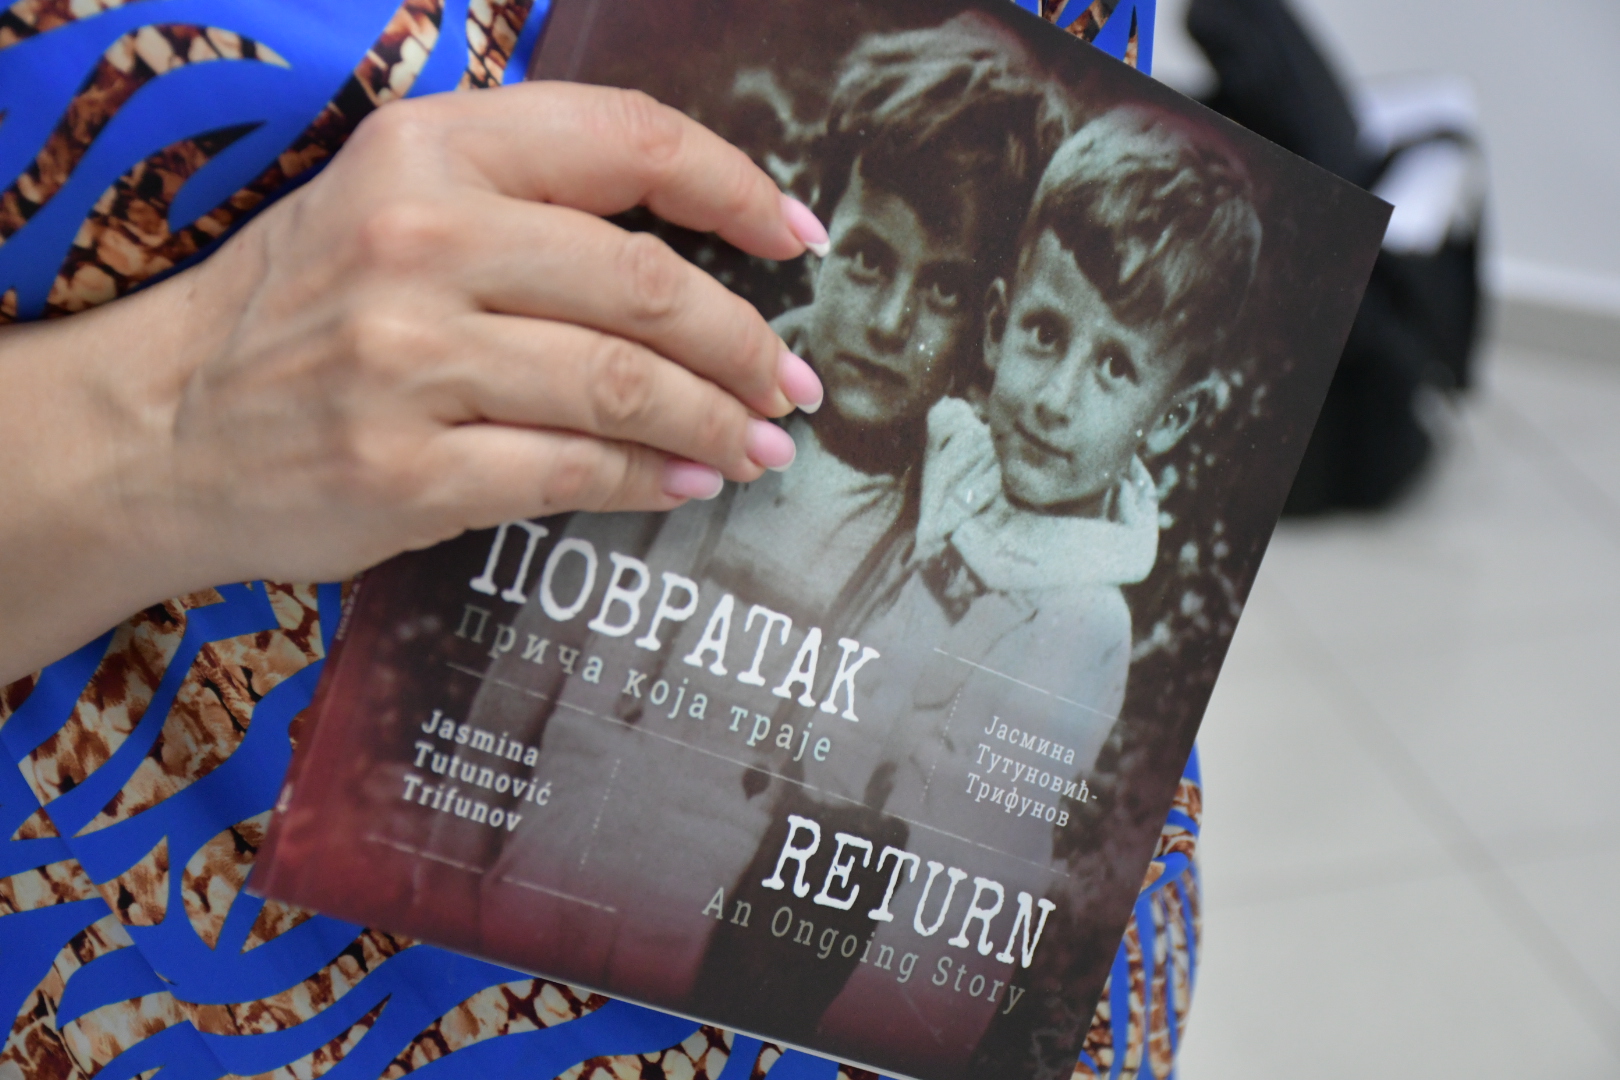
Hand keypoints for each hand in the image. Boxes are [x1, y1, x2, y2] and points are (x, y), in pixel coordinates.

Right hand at [0, 82, 828, 683]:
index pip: (625, 139)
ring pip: (624, 386)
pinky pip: (574, 472)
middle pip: (647, 283)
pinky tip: (686, 484)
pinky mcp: (407, 468)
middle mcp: (420, 240)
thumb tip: (694, 253)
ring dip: (717, 422)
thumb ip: (524, 201)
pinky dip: (651, 481)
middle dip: (747, 343)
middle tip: (792, 382)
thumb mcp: (389, 202)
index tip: (795, 240)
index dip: (736, 188)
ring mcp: (409, 360)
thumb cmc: (298, 309)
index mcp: (429, 150)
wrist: (162, 424)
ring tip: (761, 444)